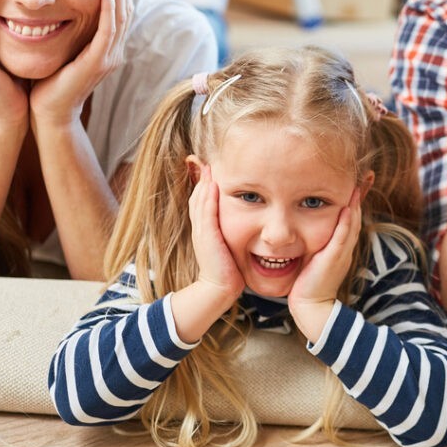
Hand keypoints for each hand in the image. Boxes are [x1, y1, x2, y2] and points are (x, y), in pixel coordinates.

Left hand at [30, 0, 130, 126]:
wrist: (47, 113)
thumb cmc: (48, 80)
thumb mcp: (60, 45)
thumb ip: (65, 24)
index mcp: (105, 43)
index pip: (118, 3)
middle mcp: (113, 48)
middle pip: (126, 3)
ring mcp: (109, 56)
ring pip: (122, 15)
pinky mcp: (99, 64)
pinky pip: (109, 32)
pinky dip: (110, 11)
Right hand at [186, 161, 242, 310]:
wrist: (221, 288)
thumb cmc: (230, 268)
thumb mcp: (231, 244)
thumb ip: (234, 231)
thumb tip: (247, 221)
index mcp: (206, 228)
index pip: (204, 199)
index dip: (206, 182)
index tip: (211, 165)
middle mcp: (201, 228)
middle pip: (198, 196)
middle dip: (202, 177)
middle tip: (205, 158)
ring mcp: (202, 232)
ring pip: (200, 202)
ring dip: (204, 182)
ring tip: (208, 165)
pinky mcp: (206, 238)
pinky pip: (205, 213)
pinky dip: (207, 198)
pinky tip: (212, 185)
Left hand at [288, 189, 362, 323]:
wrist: (310, 306)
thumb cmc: (308, 282)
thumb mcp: (315, 258)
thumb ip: (317, 243)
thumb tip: (306, 226)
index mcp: (341, 246)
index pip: (351, 218)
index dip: (356, 199)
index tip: (360, 181)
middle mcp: (345, 247)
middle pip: (356, 216)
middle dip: (361, 195)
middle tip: (368, 175)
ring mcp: (341, 253)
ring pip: (352, 224)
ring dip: (356, 203)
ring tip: (359, 184)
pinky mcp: (334, 258)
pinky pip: (342, 237)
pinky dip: (346, 222)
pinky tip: (347, 208)